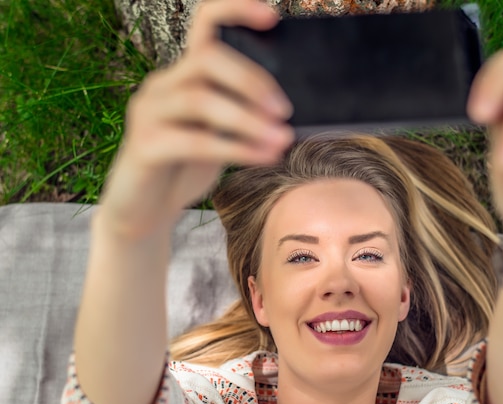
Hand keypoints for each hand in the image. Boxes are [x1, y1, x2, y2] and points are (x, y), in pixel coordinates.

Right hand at [98, 0, 294, 240]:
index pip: (203, 25)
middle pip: (206, 58)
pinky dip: (235, 148)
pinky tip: (264, 157)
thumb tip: (286, 113)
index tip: (272, 17)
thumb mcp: (216, 135)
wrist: (144, 212)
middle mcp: (161, 86)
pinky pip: (193, 141)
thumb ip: (239, 115)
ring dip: (248, 119)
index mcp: (181, 76)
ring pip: (200, 99)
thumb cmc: (185, 169)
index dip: (235, 11)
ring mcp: (147, 113)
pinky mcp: (143, 146)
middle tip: (284, 110)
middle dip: (252, 81)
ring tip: (282, 138)